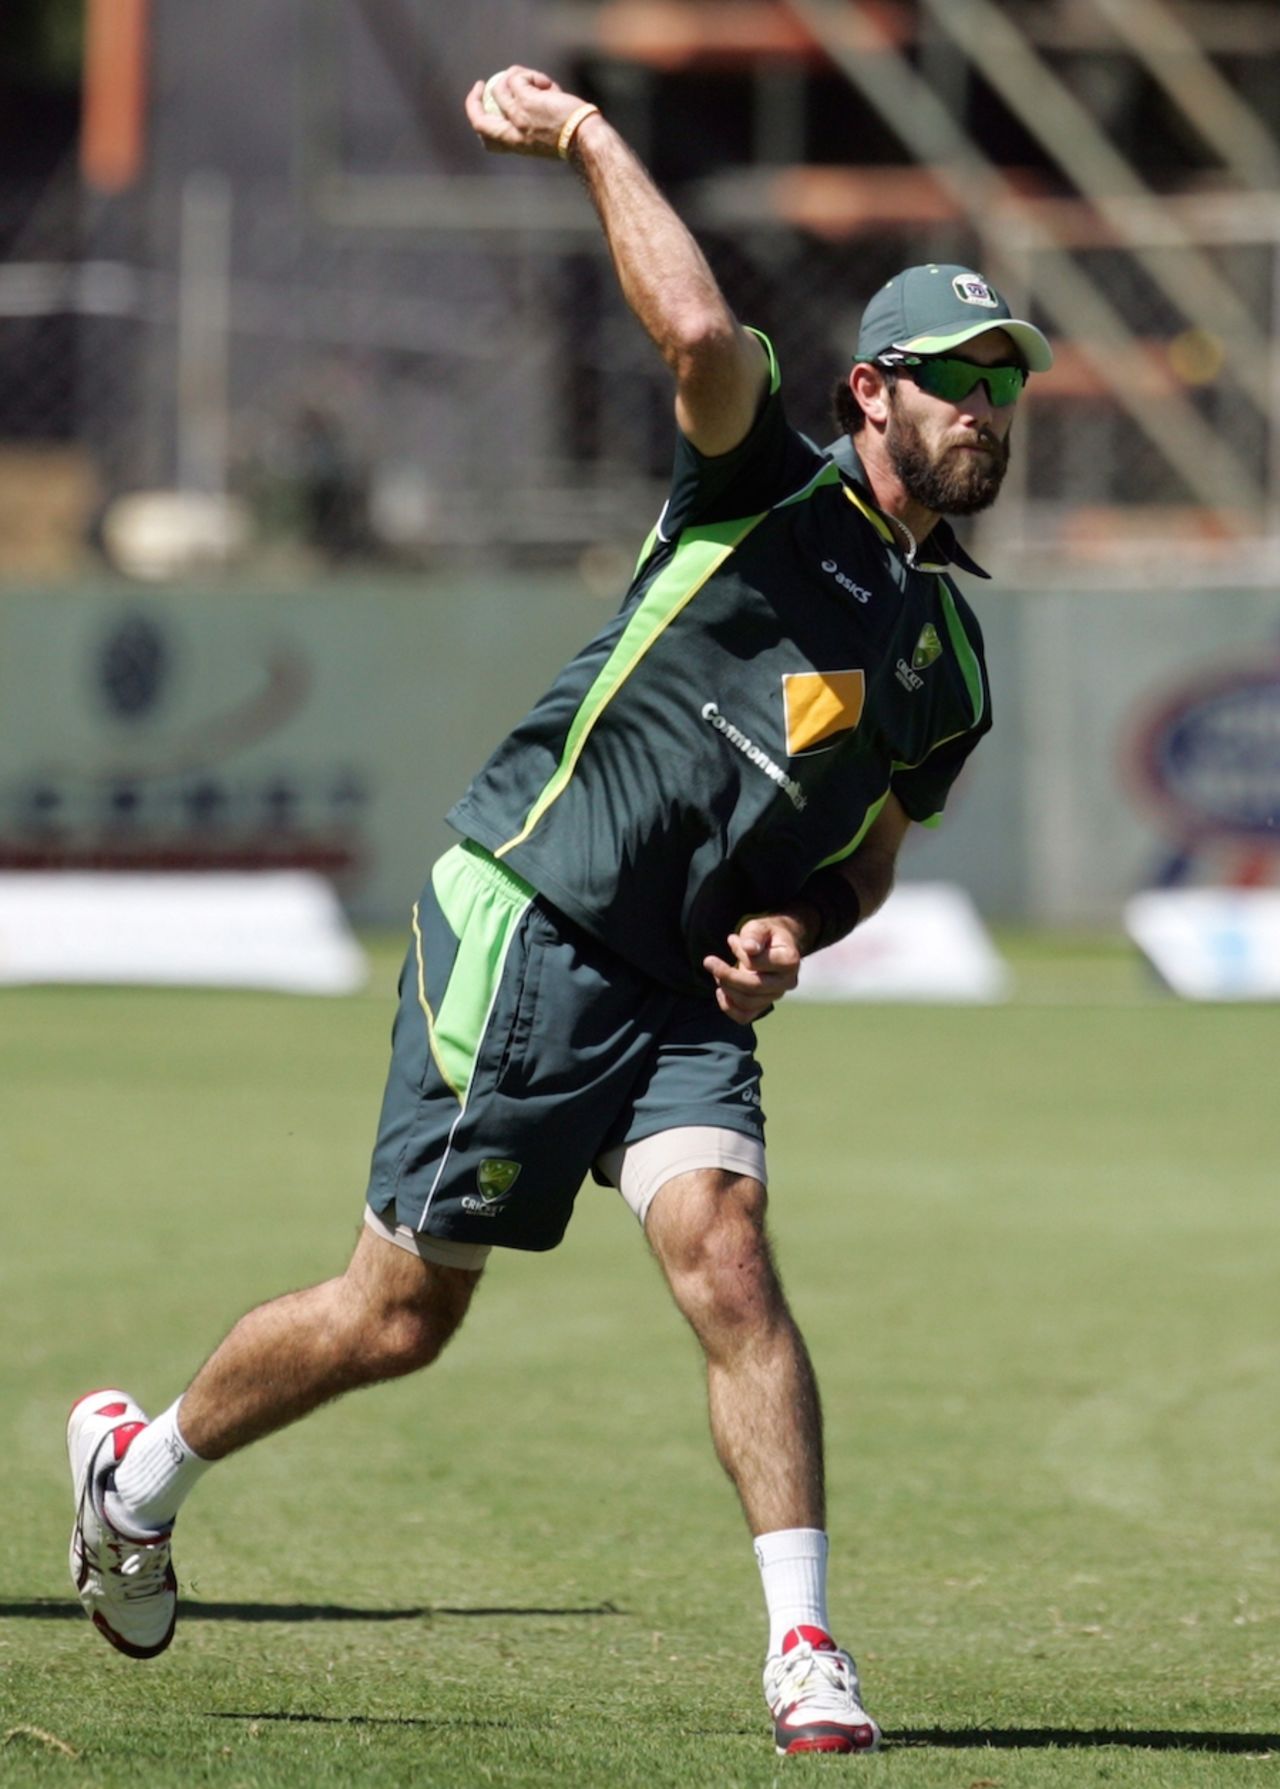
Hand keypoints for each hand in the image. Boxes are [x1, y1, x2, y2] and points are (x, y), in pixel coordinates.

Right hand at [464, 67, 591, 158]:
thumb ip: (531, 122)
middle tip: (480, 84)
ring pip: (499, 88)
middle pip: (478, 120)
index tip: (483, 108)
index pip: (487, 139)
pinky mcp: (527, 100)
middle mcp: (512, 133)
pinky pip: (517, 78)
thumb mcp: (546, 136)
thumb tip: (529, 94)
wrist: (584, 139)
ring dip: (515, 76)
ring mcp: (518, 116)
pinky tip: (548, 84)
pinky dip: (531, 75)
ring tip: (536, 80)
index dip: (479, 122)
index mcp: (516, 145)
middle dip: (472, 100)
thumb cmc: (573, 139)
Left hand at [703, 914, 805, 1024]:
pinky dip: (729, 1007)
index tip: (732, 940)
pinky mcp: (765, 1004)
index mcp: (790, 960)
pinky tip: (721, 992)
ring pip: (748, 1003)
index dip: (739, 953)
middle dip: (726, 976)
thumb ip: (754, 934)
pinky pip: (745, 1016)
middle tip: (709, 961)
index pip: (757, 964)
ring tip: (717, 971)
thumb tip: (749, 949)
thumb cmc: (766, 934)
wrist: (776, 945)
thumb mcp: (759, 926)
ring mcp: (777, 995)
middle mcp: (788, 982)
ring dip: (726, 988)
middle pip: (754, 987)